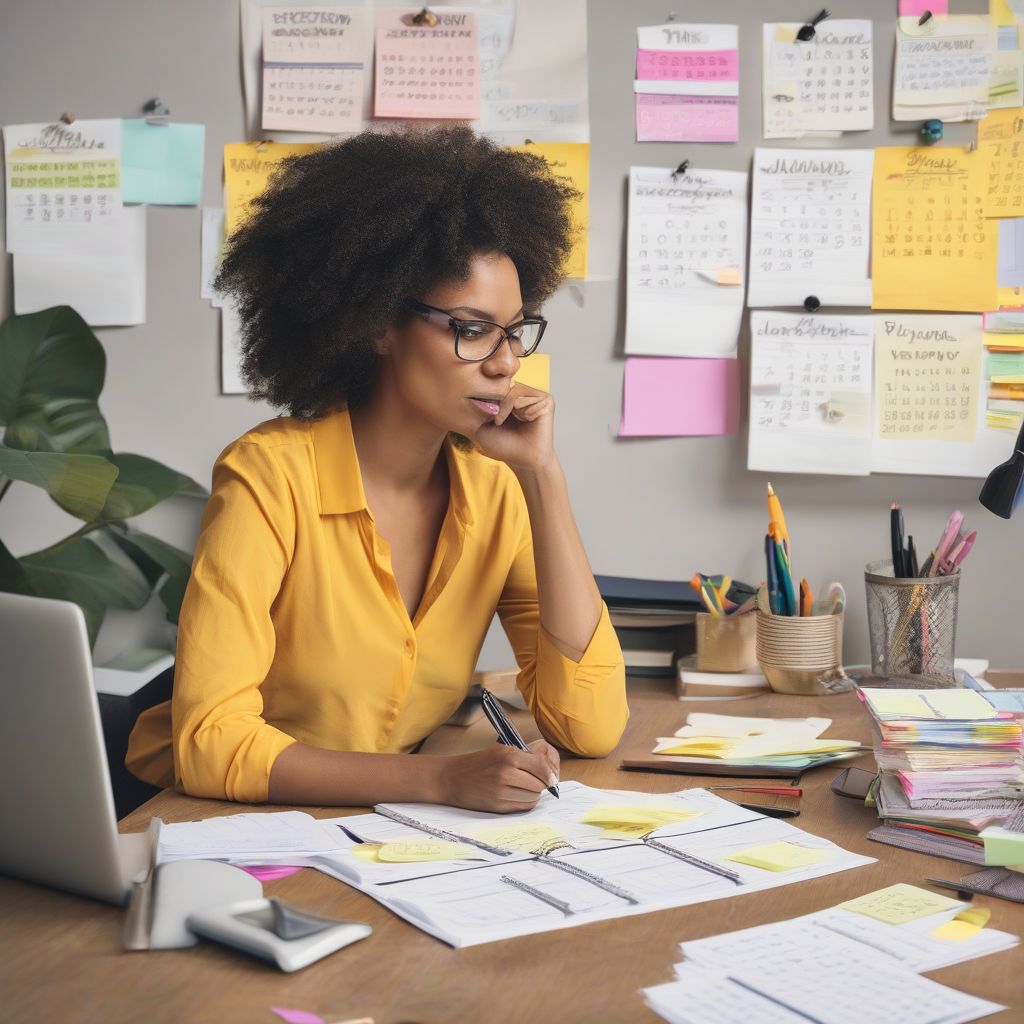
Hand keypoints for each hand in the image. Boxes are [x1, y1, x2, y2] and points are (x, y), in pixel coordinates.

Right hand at [437, 739, 559, 812]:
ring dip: (533, 795)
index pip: (542, 767)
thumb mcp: (500, 750)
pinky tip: (516, 795)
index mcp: (509, 755)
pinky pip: (522, 807)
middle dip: (541, 784)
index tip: (551, 777)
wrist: (450, 778)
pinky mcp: (498, 806)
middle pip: (540, 784)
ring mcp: (501, 791)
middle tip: (536, 781)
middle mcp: (506, 772)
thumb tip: (550, 770)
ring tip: (524, 788)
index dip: (550, 774)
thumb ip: (524, 757)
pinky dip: (524, 802)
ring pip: (533, 798)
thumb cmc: (477, 763)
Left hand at [472, 383, 554, 471]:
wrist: (525, 460)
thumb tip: (474, 391)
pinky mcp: (547, 401)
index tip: (487, 416)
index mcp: (507, 395)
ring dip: (510, 410)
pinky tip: (530, 422)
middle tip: (498, 423)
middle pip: (504, 387)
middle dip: (498, 407)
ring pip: (516, 392)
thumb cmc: (505, 446)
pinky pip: (531, 400)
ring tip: (515, 423)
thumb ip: (477, 409)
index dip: (487, 398)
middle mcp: (522, 392)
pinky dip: (527, 414)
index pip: (494, 385)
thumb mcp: (482, 427)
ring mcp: (535, 395)